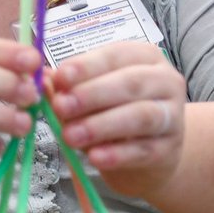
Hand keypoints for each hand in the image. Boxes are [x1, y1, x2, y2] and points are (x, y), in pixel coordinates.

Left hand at [48, 41, 186, 198]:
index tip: (61, 76)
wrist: (147, 156)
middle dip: (92, 94)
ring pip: (140, 116)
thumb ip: (67, 88)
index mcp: (144, 58)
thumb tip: (41, 78)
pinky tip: (94, 157)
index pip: (117, 55)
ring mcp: (172, 116)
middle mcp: (164, 82)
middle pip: (131, 83)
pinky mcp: (168, 149)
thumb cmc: (113, 114)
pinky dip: (116, 154)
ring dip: (102, 125)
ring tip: (71, 135)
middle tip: (61, 106)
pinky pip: (143, 150)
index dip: (88, 65)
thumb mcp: (89, 97)